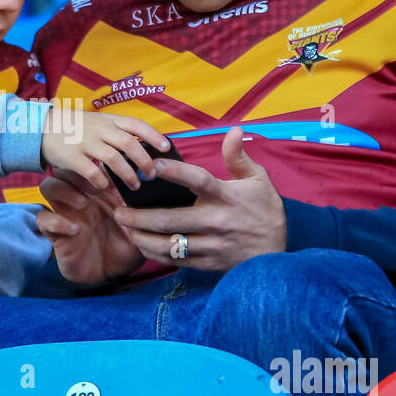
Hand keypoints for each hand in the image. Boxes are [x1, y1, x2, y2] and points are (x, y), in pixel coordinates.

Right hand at [36, 172, 143, 285]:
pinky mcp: (55, 233)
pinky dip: (55, 220)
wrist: (113, 275)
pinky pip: (43, 219)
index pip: (91, 164)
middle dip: (80, 173)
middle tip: (99, 187)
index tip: (117, 174)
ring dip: (65, 191)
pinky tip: (74, 229)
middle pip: (67, 168)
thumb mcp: (141, 225)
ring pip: (49, 186)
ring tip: (84, 203)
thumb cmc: (128, 246)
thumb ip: (147, 207)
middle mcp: (80, 198)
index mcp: (100, 191)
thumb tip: (160, 186)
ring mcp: (66, 213)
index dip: (100, 163)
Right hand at [41, 107, 168, 192]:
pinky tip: (105, 188)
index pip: (135, 124)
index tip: (166, 147)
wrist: (42, 128)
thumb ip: (116, 132)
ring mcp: (85, 142)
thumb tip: (142, 146)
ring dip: (127, 174)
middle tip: (151, 175)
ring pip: (114, 159)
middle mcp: (99, 129)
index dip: (153, 135)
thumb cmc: (74, 129)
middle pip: (129, 143)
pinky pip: (91, 172)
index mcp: (107, 120)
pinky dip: (102, 182)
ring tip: (134, 186)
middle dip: (144, 161)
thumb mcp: (97, 122)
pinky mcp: (71, 157)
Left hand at [112, 127, 286, 271]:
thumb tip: (232, 131)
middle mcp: (216, 222)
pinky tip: (140, 243)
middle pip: (170, 219)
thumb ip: (238, 157)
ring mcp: (210, 245)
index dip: (174, 172)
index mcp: (226, 197)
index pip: (197, 180)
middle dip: (139, 215)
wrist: (276, 255)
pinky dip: (154, 252)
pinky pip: (174, 260)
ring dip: (141, 236)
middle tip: (118, 209)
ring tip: (124, 227)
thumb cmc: (265, 212)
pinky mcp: (207, 264)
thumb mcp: (258, 180)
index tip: (151, 165)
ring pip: (168, 243)